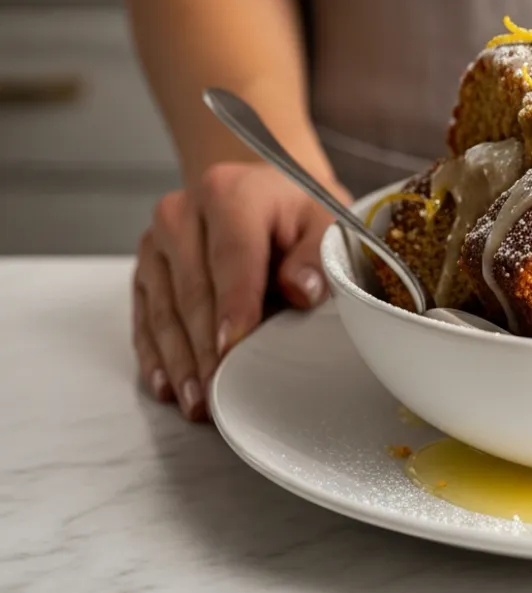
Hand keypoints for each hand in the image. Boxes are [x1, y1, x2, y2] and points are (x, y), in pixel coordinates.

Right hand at [132, 162, 348, 420]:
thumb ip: (318, 252)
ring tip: (198, 403)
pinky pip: (146, 317)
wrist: (259, 189)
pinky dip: (157, 354)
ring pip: (164, 311)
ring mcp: (157, 243)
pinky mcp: (146, 269)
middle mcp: (182, 214)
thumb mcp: (324, 217)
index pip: (231, 257)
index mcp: (228, 193)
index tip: (234, 347)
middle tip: (220, 392)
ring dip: (180, 361)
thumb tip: (303, 291)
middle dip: (206, 347)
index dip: (233, 306)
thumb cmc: (295, 210)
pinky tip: (169, 386)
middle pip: (192, 291)